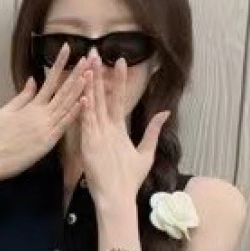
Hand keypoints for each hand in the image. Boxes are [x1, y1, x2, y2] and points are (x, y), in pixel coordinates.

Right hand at [0, 43, 86, 177]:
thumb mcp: (5, 111)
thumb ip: (22, 96)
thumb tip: (33, 80)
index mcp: (31, 105)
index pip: (49, 79)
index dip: (59, 63)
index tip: (68, 49)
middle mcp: (41, 113)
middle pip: (63, 90)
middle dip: (76, 73)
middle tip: (88, 58)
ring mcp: (46, 126)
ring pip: (67, 104)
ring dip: (80, 89)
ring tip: (90, 73)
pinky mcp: (49, 140)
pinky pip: (65, 124)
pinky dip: (75, 112)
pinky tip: (85, 100)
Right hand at [79, 48, 170, 206]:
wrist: (117, 197)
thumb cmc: (128, 179)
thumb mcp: (146, 152)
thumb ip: (153, 131)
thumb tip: (165, 113)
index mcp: (115, 130)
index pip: (115, 99)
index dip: (117, 80)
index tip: (120, 61)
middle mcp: (103, 128)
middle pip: (100, 96)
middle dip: (97, 75)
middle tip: (94, 53)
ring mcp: (95, 134)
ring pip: (91, 104)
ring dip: (89, 84)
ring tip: (88, 64)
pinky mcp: (89, 144)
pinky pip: (86, 122)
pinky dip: (85, 107)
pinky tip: (84, 92)